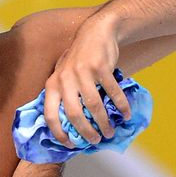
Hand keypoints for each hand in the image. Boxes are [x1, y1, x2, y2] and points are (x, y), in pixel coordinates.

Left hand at [42, 13, 131, 147]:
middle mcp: (64, 78)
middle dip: (85, 131)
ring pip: (93, 106)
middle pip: (73, 114)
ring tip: (109, 132)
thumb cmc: (80, 60)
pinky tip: (125, 114)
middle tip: (95, 140)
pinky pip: (112, 93)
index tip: (70, 144)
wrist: (96, 32)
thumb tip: (71, 128)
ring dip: (103, 123)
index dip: (59, 132)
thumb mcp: (63, 75)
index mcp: (52, 83)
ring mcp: (82, 72)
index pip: (50, 114)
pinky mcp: (100, 67)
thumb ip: (64, 96)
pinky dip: (120, 106)